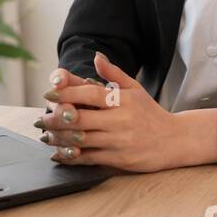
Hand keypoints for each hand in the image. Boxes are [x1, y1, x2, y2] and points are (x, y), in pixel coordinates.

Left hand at [36, 51, 192, 172]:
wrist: (175, 140)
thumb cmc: (150, 113)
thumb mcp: (135, 89)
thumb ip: (114, 74)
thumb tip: (96, 57)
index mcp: (123, 100)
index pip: (90, 93)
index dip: (66, 93)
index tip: (48, 95)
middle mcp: (121, 120)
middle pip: (80, 118)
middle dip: (56, 119)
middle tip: (42, 119)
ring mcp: (120, 141)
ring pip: (81, 140)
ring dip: (60, 138)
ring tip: (47, 135)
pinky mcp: (120, 160)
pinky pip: (90, 158)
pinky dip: (71, 156)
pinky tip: (59, 153)